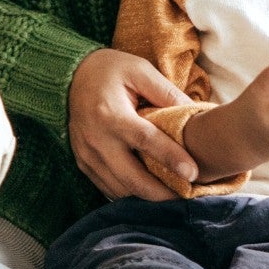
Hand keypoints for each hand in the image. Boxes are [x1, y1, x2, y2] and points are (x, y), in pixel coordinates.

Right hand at [68, 48, 195, 199]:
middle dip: (162, 194)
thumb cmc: (110, 71)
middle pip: (132, 177)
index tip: (194, 173)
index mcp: (110, 113)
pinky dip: (130, 194)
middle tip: (188, 198)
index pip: (145, 140)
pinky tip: (148, 192)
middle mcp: (96, 138)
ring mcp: (87, 154)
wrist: (70, 76)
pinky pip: (108, 188)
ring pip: (120, 189)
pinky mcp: (83, 163)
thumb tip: (198, 117)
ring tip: (173, 197)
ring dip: (147, 198)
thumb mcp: (140, 70)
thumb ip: (167, 93)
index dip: (171, 158)